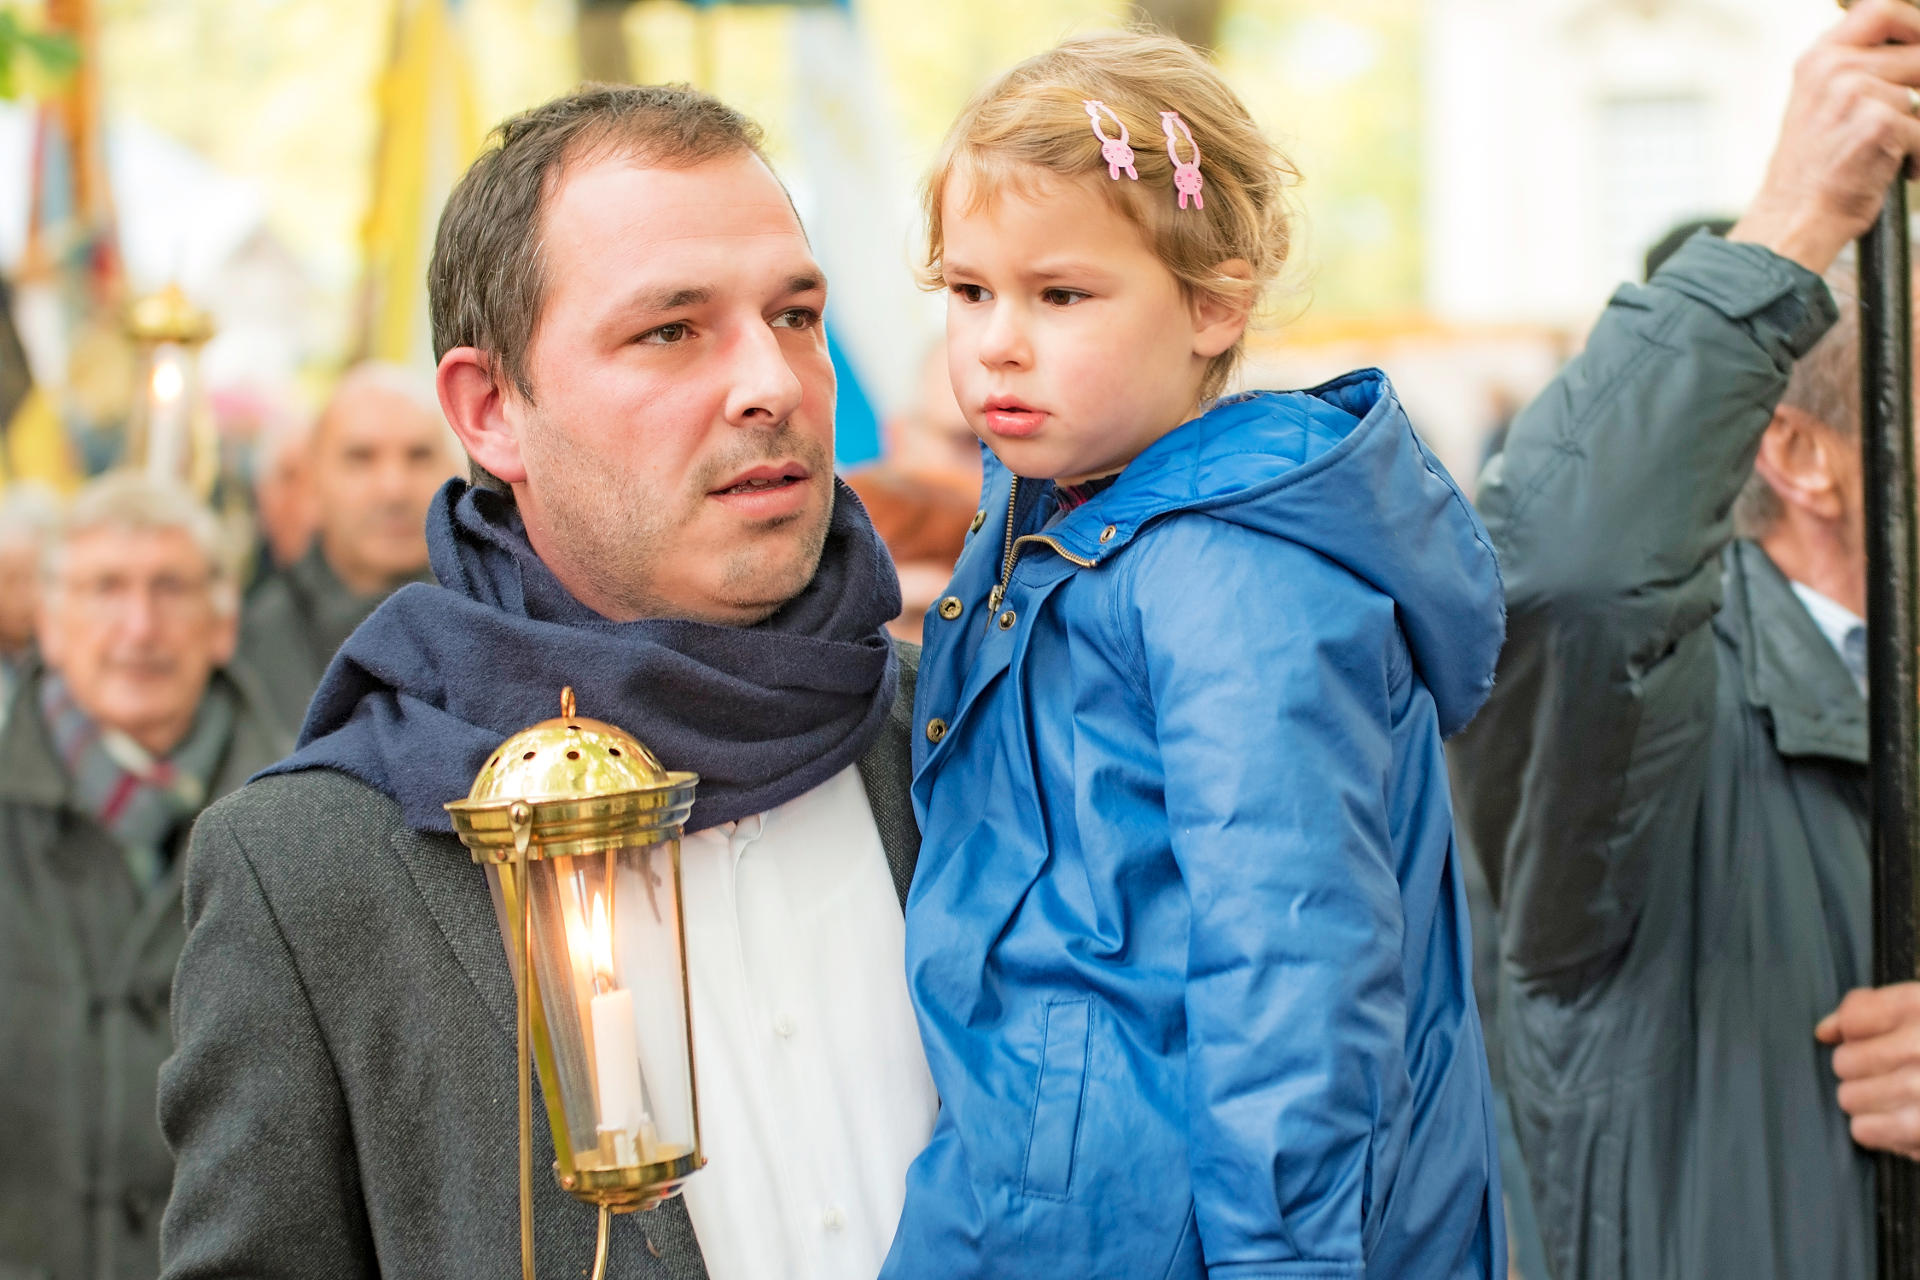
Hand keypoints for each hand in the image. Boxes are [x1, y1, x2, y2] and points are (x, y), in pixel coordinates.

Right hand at [1726, 0, 1919, 273]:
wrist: (1792, 219)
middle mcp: (1833, 69)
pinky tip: (1895, 172)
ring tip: (1893, 155)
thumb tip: (1907, 55)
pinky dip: (1918, 159)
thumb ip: (1852, 72)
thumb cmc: (1808, 174)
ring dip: (1916, 130)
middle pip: (1915, 53)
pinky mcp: (1879, 122)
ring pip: (1918, 97)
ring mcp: (1856, 93)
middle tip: (1908, 119)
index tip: (1919, 45)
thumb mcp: (1817, 107)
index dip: (1912, 23)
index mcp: (1816, 60)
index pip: (1880, 10)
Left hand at [1816, 981, 1919, 1158]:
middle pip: (1844, 1062)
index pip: (1853, 1019)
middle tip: (1895, 1072)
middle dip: (1861, 1069)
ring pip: (1850, 1100)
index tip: (1874, 1038)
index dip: (1857, 1030)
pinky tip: (1906, 1122)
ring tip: (1902, 1098)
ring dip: (1869, 1102)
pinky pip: (1866, 1132)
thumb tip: (1825, 1030)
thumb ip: (1876, 1009)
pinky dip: (1881, 1131)